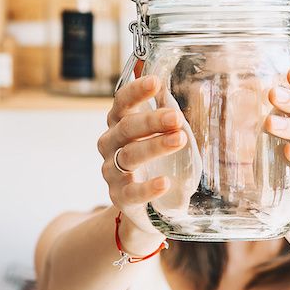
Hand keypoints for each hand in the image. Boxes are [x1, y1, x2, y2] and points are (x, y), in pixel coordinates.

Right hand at [98, 75, 188, 238]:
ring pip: (129, 156)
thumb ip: (165, 112)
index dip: (136, 92)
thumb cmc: (157, 163)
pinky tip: (165, 182)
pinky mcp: (120, 198)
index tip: (155, 82)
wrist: (149, 208)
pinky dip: (148, 187)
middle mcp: (110, 146)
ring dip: (154, 146)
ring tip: (180, 140)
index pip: (121, 104)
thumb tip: (174, 82)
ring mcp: (112, 173)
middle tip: (176, 118)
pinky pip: (132, 192)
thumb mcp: (161, 136)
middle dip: (151, 120)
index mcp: (118, 125)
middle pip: (126, 128)